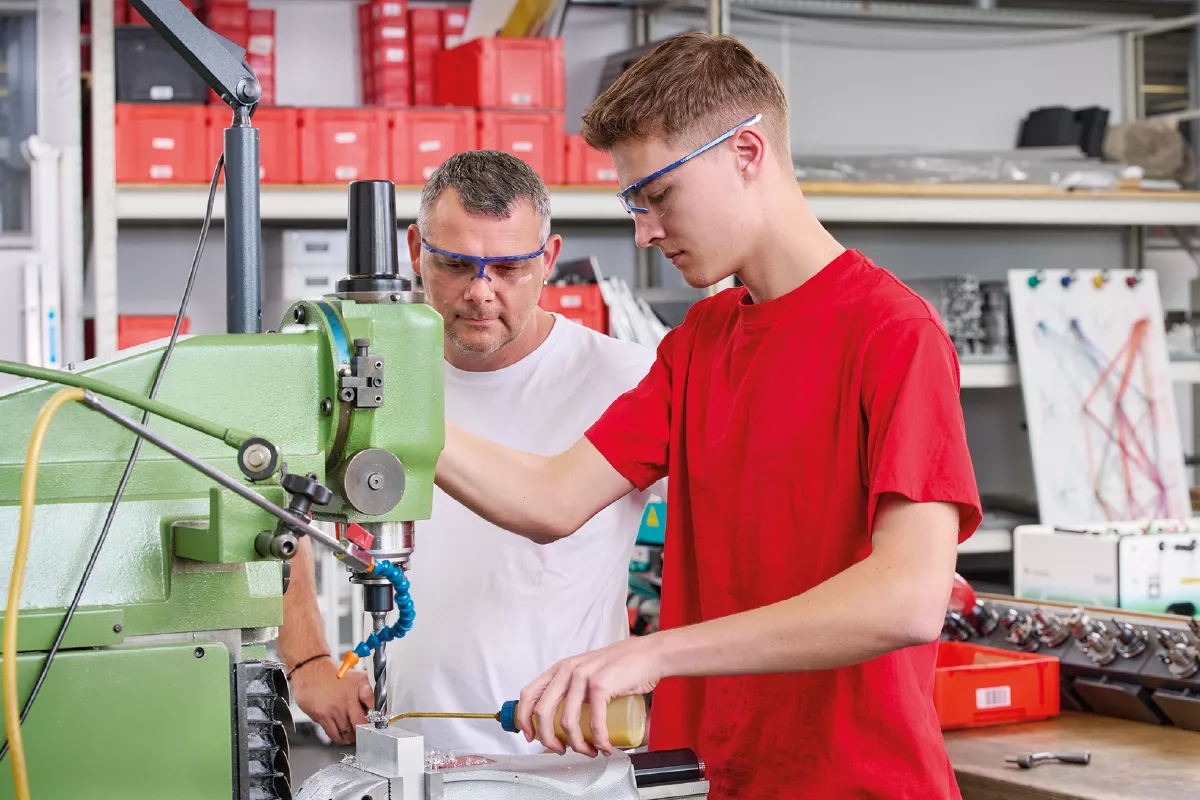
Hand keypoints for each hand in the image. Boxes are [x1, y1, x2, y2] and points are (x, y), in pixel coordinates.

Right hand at [290, 657, 373, 744]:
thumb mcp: (356, 677)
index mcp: (359, 685)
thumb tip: (379, 705)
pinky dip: (340, 739)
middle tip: (365, 734)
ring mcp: (334, 707)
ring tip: (353, 736)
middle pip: (360, 722)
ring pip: (347, 731)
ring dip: (352, 737)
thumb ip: (369, 689)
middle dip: (364, 732)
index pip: (373, 701)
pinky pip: (334, 734)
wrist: (311, 670)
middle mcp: (348, 697)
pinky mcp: (322, 715)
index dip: (378, 713)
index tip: (379, 722)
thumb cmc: (334, 675)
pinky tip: (342, 737)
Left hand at [518, 635, 663, 757]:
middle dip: (547, 739)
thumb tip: (561, 724)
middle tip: (559, 749)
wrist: (648, 655)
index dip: (523, 719)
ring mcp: (583, 677)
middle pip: (542, 712)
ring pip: (567, 722)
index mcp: (560, 669)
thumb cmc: (620, 667)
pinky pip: (594, 722)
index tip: (530, 736)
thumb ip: (573, 689)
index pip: (528, 694)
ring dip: (577, 745)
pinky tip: (604, 747)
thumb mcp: (586, 673)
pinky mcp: (601, 685)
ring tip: (588, 751)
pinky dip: (599, 741)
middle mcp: (568, 670)